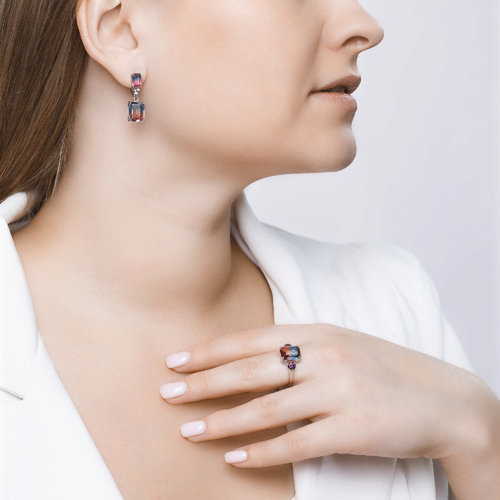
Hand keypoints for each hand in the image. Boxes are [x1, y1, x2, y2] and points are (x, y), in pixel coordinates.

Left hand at [158, 323, 498, 469]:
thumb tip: (248, 362)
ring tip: (188, 430)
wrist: (442, 400)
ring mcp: (339, 391)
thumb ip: (298, 349)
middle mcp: (325, 356)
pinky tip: (234, 458)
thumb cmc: (384, 369)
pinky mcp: (352, 428)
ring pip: (265, 408)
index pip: (251, 339)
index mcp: (318, 332)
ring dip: (221, 422)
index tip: (176, 360)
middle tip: (167, 394)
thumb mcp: (340, 345)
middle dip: (203, 383)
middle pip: (250, 370)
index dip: (211, 350)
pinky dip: (260, 452)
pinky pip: (294, 443)